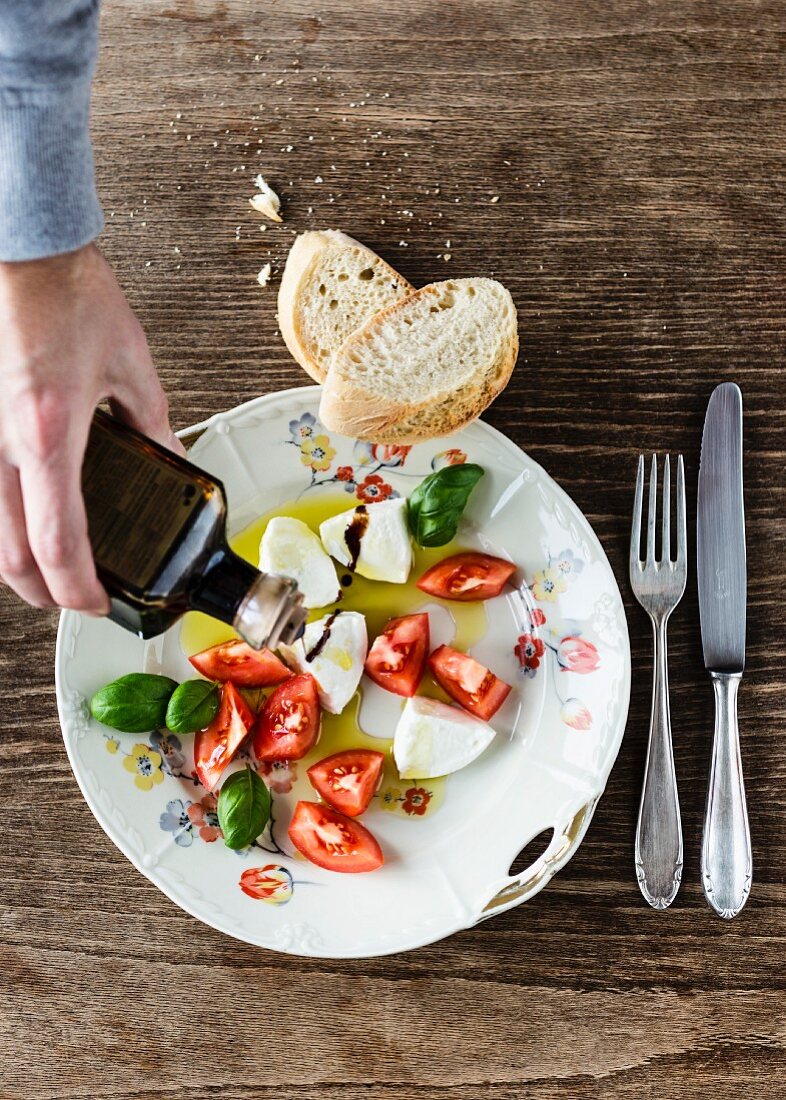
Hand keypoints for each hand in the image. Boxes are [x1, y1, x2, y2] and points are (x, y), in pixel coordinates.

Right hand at [0, 243, 182, 612]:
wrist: (22, 249)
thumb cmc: (70, 293)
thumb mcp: (131, 365)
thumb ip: (153, 425)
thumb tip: (172, 461)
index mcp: (49, 434)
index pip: (58, 542)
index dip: (78, 588)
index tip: (98, 603)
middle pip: (9, 555)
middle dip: (42, 592)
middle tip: (75, 597)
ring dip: (16, 563)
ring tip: (51, 568)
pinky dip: (1, 521)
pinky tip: (22, 517)